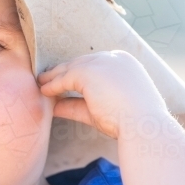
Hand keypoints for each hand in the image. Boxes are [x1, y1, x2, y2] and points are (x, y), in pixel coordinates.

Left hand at [37, 50, 170, 138]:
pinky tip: (44, 91)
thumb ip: (77, 105)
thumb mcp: (100, 110)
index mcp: (124, 63)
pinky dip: (53, 85)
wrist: (143, 126)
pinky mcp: (89, 71)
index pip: (96, 65)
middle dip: (63, 72)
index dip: (78, 73)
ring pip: (71, 68)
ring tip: (41, 84)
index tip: (64, 80)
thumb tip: (56, 106)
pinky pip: (65, 78)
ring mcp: (102, 62)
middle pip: (81, 63)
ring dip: (54, 77)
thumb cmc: (128, 123)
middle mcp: (114, 57)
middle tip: (46, 80)